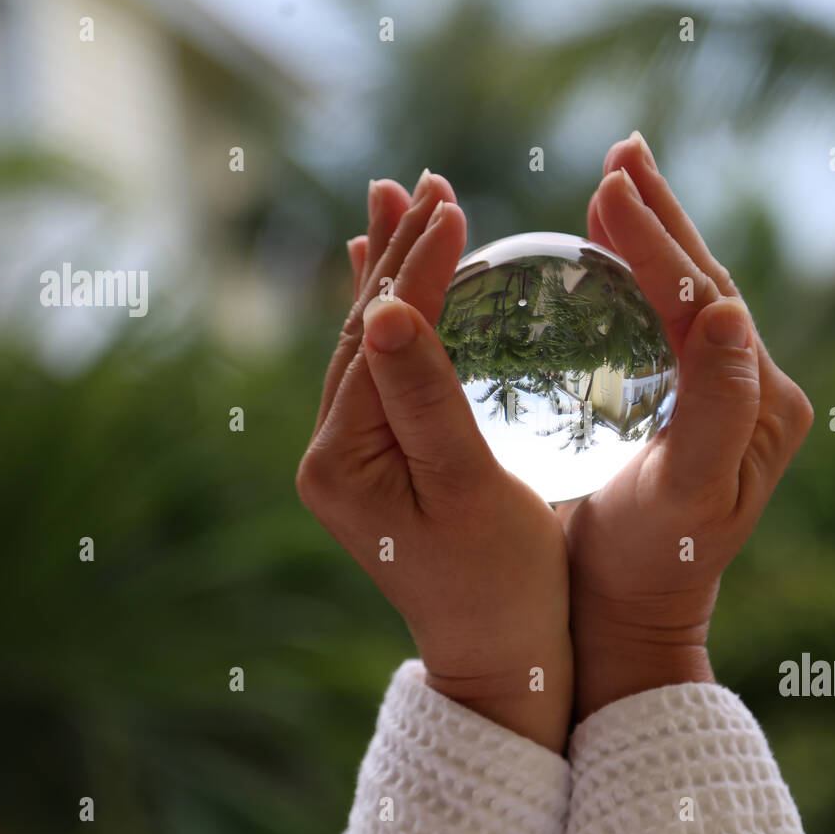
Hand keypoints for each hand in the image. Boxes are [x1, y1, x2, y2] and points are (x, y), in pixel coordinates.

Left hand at [296, 171, 572, 752]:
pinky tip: (389, 283)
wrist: (503, 653)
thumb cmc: (504, 579)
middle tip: (423, 180)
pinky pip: (382, 374)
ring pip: (371, 346)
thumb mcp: (470, 487)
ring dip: (390, 272)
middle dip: (396, 254)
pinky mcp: (380, 462)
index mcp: (341, 462)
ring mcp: (351, 459)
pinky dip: (392, 319)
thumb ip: (427, 398)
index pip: (377, 340)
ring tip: (399, 201)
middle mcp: (330, 456)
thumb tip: (385, 309)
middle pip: (363, 332)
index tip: (451, 204)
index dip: (414, 268)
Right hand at [558, 134, 814, 720]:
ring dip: (654, 234)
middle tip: (622, 155)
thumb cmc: (650, 566)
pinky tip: (611, 250)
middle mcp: (757, 391)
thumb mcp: (689, 497)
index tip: (608, 186)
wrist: (633, 614)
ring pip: (689, 294)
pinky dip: (641, 275)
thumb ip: (717, 411)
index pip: (708, 302)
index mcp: (762, 406)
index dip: (659, 241)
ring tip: (617, 181)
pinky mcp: (696, 404)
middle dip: (663, 216)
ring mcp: (729, 396)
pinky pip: (668, 322)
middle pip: (707, 283)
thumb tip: (734, 310)